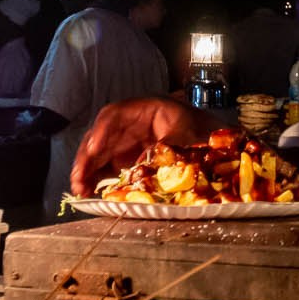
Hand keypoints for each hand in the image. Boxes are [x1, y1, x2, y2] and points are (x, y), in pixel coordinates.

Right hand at [68, 97, 210, 197]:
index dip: (102, 131)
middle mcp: (133, 123)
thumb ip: (171, 147)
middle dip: (88, 156)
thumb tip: (149, 161)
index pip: (115, 115)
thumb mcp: (193, 137)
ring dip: (88, 170)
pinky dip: (98, 177)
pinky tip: (89, 190)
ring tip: (80, 189)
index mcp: (149, 109)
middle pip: (101, 135)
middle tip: (79, 178)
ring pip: (101, 152)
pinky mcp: (130, 157)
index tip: (93, 148)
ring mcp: (130, 140)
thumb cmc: (207, 135)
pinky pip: (108, 165)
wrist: (219, 144)